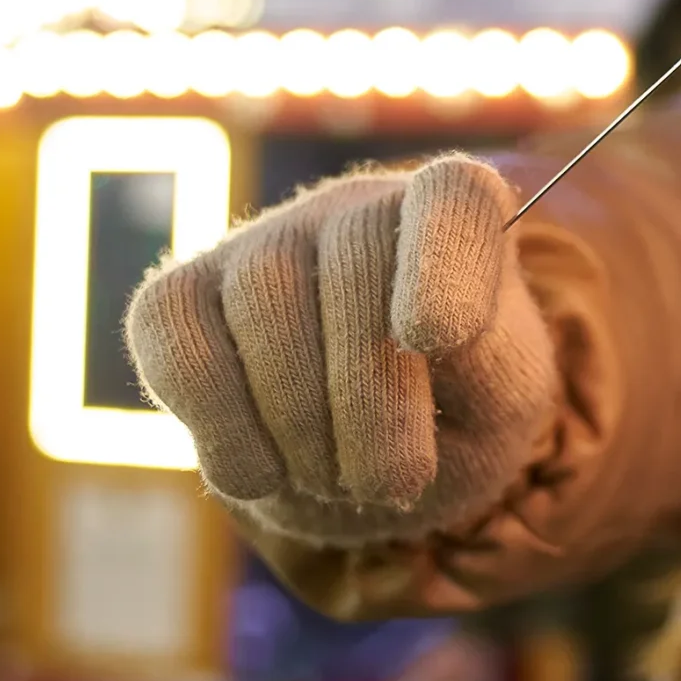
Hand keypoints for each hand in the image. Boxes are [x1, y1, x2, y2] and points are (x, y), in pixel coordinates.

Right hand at [125, 154, 555, 545]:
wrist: (378, 452)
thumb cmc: (459, 412)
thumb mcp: (504, 402)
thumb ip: (485, 366)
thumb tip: (409, 335)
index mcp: (456, 217)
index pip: (456, 195)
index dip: (444, 259)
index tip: (437, 338)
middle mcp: (356, 208)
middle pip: (355, 264)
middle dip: (371, 396)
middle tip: (395, 482)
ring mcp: (260, 244)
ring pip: (264, 302)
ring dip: (301, 421)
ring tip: (339, 484)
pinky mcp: (176, 298)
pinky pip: (181, 345)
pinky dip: (223, 427)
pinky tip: (264, 476)